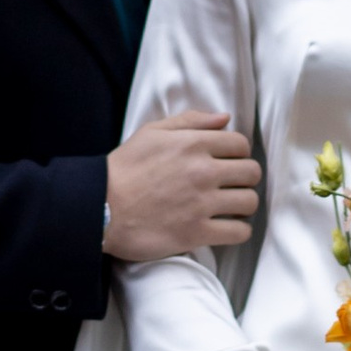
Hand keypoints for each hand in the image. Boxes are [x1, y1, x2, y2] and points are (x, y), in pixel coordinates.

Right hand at [105, 112, 262, 260]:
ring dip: (243, 205)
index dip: (238, 153)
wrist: (99, 208)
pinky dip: (238, 230)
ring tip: (230, 207)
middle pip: (252, 173)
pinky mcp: (197, 233)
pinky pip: (239, 232)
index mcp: (194, 144)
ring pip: (249, 202)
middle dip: (244, 178)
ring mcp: (201, 203)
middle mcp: (203, 171)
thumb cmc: (123, 169)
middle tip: (231, 185)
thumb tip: (225, 118)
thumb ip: (190, 121)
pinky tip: (226, 228)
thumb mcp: (151, 133)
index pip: (241, 144)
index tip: (228, 162)